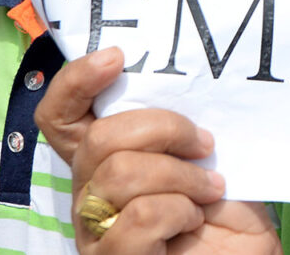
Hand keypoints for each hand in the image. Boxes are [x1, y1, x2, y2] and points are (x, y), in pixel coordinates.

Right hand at [35, 47, 281, 253]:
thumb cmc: (227, 211)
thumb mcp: (209, 157)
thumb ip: (182, 127)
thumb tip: (187, 80)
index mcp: (106, 161)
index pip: (62, 118)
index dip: (75, 82)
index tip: (118, 57)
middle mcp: (89, 194)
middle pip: (100, 139)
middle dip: (165, 130)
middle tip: (205, 144)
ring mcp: (95, 231)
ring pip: (120, 174)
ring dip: (182, 176)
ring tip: (210, 190)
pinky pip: (139, 216)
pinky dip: (180, 211)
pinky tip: (194, 220)